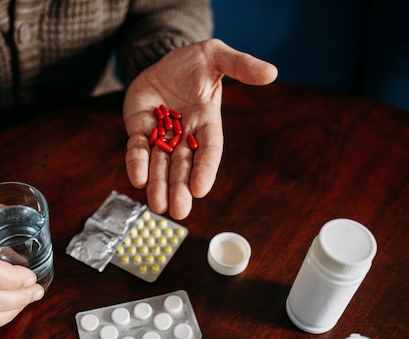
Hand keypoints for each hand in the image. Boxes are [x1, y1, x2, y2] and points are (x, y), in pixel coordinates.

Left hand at [124, 38, 277, 218]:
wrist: (164, 60)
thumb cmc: (196, 61)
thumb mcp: (218, 56)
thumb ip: (241, 64)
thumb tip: (271, 72)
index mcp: (207, 122)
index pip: (209, 150)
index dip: (205, 168)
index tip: (200, 189)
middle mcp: (184, 135)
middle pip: (183, 166)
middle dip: (180, 188)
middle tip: (178, 212)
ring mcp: (161, 134)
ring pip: (160, 164)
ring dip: (158, 185)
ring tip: (158, 207)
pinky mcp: (139, 130)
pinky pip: (137, 149)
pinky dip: (137, 163)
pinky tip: (138, 179)